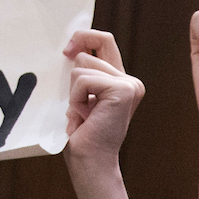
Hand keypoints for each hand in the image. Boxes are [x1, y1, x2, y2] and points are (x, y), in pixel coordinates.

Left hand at [61, 29, 143, 172]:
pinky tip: (85, 116)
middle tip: (77, 102)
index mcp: (122, 81)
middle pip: (90, 49)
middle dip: (74, 71)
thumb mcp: (81, 97)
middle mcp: (130, 81)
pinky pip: (83, 80)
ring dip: (73, 92)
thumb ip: (83, 74)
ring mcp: (129, 84)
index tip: (67, 51)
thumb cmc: (82, 135)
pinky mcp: (122, 90)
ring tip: (83, 114)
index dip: (84, 37)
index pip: (105, 40)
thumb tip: (71, 49)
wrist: (91, 161)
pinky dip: (75, 99)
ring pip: (82, 66)